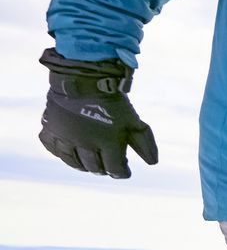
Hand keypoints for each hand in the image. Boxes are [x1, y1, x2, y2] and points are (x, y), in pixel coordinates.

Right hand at [38, 48, 158, 178]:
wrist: (84, 76)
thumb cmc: (112, 99)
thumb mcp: (133, 120)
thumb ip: (144, 143)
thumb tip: (152, 163)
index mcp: (108, 143)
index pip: (115, 169)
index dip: (122, 172)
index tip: (125, 171)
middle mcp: (84, 143)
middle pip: (94, 167)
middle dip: (103, 169)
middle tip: (107, 166)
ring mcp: (65, 136)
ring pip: (72, 161)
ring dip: (82, 165)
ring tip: (89, 164)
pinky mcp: (50, 127)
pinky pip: (52, 147)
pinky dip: (60, 152)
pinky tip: (68, 151)